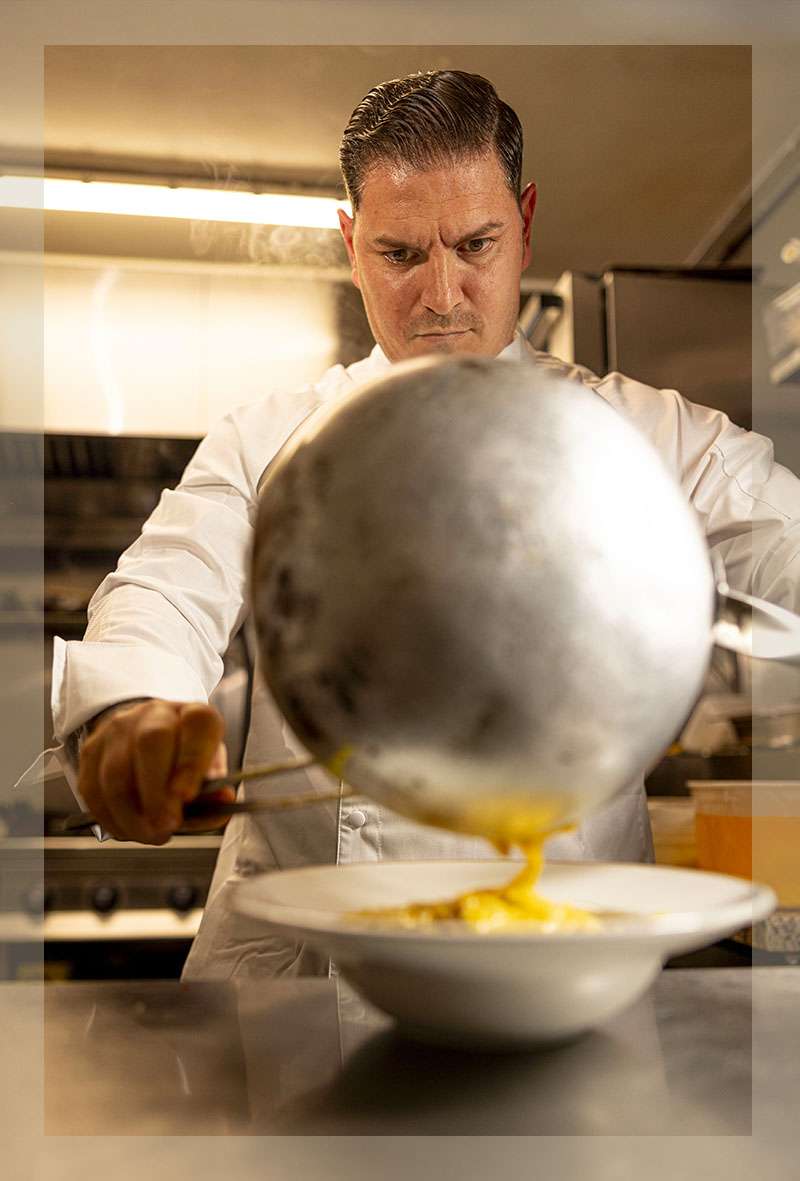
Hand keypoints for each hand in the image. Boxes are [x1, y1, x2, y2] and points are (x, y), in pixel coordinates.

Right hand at [77, 700, 233, 843]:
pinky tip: (128, 828)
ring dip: (132, 813)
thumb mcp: (210, 768)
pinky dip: (110, 817)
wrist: (146, 736)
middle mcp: (155, 714)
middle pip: (150, 743)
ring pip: (117, 772)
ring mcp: (118, 729)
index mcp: (193, 715)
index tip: (187, 797)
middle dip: (156, 792)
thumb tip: (223, 801)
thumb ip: (216, 787)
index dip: (191, 762)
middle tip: (165, 826)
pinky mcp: (91, 750)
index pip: (196, 726)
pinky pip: (94, 789)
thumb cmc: (184, 758)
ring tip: (150, 834)